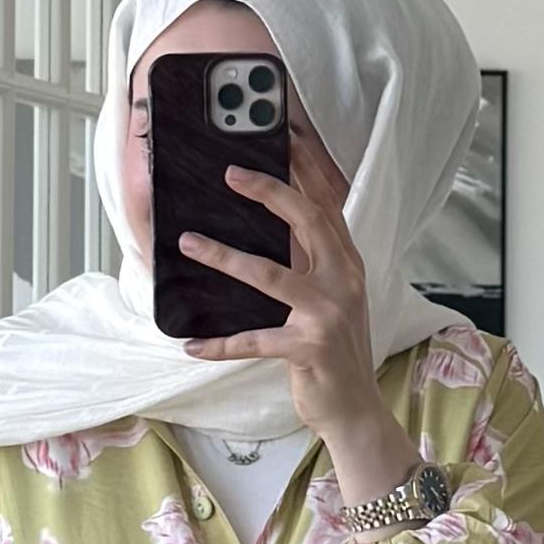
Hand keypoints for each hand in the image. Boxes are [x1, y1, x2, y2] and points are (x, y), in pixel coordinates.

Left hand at [175, 108, 387, 438]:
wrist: (354, 408)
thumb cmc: (333, 350)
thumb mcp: (328, 297)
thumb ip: (307, 261)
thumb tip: (268, 227)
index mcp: (347, 262)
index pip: (326, 202)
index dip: (305, 166)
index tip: (282, 135)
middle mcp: (344, 280)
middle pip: (308, 219)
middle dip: (268, 191)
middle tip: (228, 173)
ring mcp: (329, 313)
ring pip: (272, 274)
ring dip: (225, 256)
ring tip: (190, 243)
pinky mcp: (311, 347)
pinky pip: (256, 340)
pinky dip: (221, 344)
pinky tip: (192, 345)